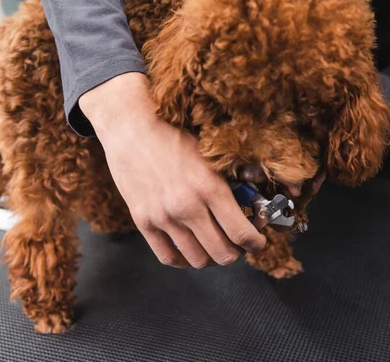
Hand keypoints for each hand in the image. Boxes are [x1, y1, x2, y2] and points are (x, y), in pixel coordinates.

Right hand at [79, 72, 265, 267]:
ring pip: (197, 260)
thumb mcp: (211, 156)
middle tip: (239, 245)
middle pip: (222, 253)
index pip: (242, 233)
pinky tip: (190, 250)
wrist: (131, 129)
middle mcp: (188, 207)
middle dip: (237, 253)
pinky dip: (184, 260)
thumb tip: (252, 206)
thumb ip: (230, 183)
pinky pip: (168, 257)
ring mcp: (163, 217)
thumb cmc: (175, 137)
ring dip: (212, 258)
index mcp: (210, 188)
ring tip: (215, 246)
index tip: (258, 242)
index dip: (255, 244)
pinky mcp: (143, 221)